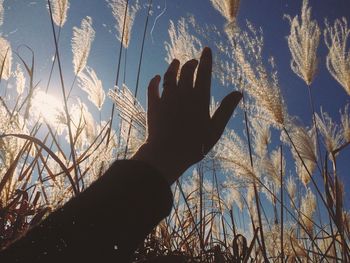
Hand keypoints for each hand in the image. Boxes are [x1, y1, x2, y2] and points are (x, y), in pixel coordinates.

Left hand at [132, 47, 241, 184]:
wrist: (167, 154)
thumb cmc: (194, 144)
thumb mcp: (215, 129)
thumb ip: (226, 109)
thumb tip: (238, 93)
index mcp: (199, 98)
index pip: (204, 73)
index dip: (206, 60)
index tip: (206, 50)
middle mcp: (183, 94)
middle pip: (187, 71)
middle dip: (191, 63)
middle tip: (193, 61)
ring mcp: (167, 98)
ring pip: (169, 76)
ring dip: (173, 67)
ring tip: (176, 62)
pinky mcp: (154, 105)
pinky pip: (153, 88)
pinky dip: (155, 81)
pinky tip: (157, 77)